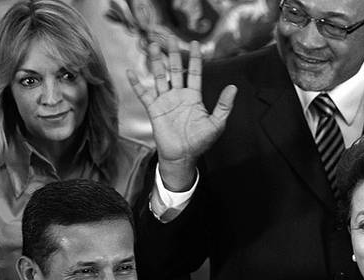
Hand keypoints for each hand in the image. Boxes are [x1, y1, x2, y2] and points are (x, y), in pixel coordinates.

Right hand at [128, 39, 236, 190]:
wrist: (183, 156)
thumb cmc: (200, 142)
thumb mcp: (216, 124)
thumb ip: (224, 106)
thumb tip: (233, 87)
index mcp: (194, 97)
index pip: (195, 73)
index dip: (195, 58)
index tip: (195, 44)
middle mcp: (179, 95)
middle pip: (175, 70)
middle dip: (173, 54)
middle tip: (169, 38)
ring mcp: (165, 101)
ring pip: (159, 77)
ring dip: (156, 62)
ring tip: (153, 46)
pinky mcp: (154, 109)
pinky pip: (144, 94)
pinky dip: (137, 83)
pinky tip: (131, 72)